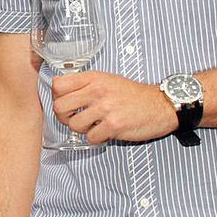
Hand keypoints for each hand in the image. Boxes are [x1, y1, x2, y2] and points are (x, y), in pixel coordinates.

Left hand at [51, 71, 176, 144]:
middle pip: (60, 107)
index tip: (66, 102)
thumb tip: (59, 91)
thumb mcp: (107, 80)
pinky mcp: (113, 125)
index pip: (58, 85)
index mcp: (93, 78)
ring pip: (74, 125)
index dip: (57, 97)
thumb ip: (85, 84)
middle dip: (65, 117)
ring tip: (94, 125)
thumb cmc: (131, 94)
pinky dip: (96, 138)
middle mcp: (97, 91)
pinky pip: (90, 138)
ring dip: (82, 129)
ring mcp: (105, 108)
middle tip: (75, 118)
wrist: (159, 105)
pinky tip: (105, 131)